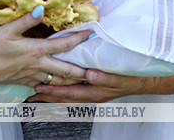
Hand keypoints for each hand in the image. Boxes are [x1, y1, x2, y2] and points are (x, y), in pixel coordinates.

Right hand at [0, 6, 90, 87]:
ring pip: (59, 81)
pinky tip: (59, 85)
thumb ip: (26, 20)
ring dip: (72, 80)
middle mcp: (39, 66)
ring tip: (84, 78)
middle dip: (84, 70)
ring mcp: (33, 76)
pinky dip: (56, 86)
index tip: (92, 33)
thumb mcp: (7, 30)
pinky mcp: (26, 82)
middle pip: (68, 70)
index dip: (80, 38)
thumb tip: (41, 8)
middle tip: (98, 70)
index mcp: (37, 51)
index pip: (65, 45)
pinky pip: (46, 86)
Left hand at [29, 69, 148, 102]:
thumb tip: (88, 75)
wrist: (143, 82)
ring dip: (53, 95)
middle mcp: (90, 96)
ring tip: (38, 93)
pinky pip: (74, 93)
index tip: (38, 88)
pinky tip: (57, 88)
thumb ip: (104, 77)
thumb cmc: (131, 78)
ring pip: (68, 96)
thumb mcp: (118, 77)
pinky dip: (63, 91)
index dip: (52, 91)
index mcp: (94, 93)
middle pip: (64, 98)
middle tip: (30, 94)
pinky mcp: (93, 90)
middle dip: (47, 96)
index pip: (68, 93)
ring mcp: (92, 94)